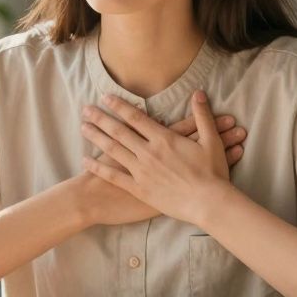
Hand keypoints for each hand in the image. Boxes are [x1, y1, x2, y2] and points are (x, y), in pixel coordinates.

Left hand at [81, 91, 233, 224]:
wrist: (209, 203)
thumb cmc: (213, 172)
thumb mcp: (211, 140)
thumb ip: (202, 115)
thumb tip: (198, 93)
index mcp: (163, 138)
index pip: (136, 118)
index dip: (119, 106)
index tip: (106, 97)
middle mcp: (148, 152)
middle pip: (119, 131)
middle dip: (101, 118)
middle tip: (86, 109)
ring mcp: (141, 171)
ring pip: (113, 150)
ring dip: (96, 137)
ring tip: (83, 127)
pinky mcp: (139, 189)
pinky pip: (114, 176)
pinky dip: (98, 168)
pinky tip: (86, 161)